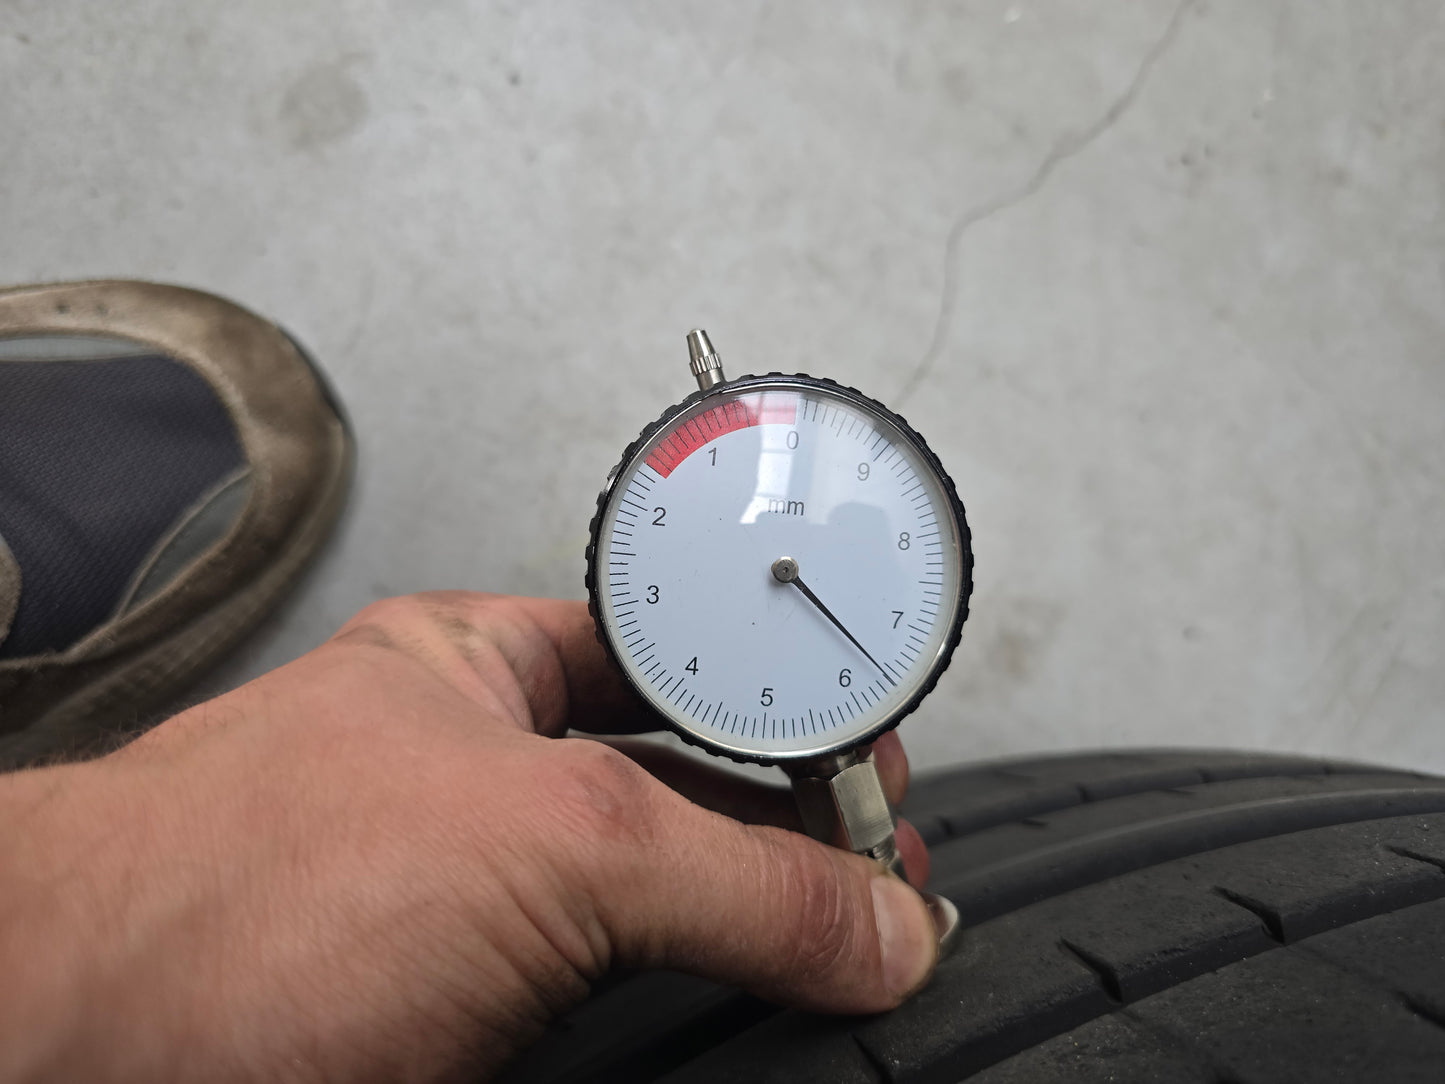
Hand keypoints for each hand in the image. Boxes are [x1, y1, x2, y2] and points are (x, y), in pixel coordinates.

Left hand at [0, 592, 938, 1080]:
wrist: (78, 1056)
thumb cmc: (231, 891)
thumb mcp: (543, 839)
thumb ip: (736, 876)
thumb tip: (877, 922)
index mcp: (485, 671)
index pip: (682, 663)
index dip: (788, 706)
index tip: (875, 776)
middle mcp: (482, 779)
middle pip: (680, 791)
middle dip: (793, 832)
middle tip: (888, 889)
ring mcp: (471, 903)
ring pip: (651, 910)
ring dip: (754, 937)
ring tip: (855, 958)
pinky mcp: (463, 1015)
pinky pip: (616, 1005)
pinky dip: (697, 1015)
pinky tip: (757, 1020)